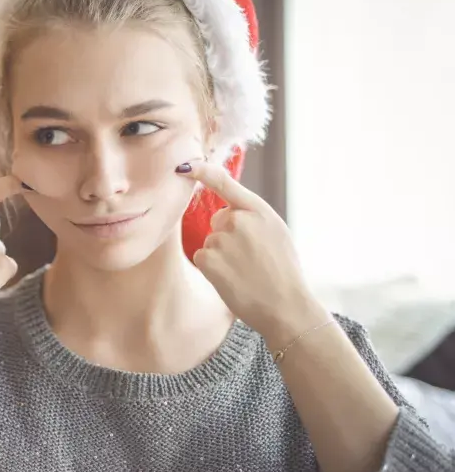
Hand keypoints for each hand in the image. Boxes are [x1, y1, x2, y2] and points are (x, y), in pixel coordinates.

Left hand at [177, 161, 328, 346]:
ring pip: (210, 240)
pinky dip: (212, 269)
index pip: (225, 183)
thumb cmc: (283, 272)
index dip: (202, 171)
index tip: (185, 165)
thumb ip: (252, 217)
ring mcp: (222, 238)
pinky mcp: (208, 258)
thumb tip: (226, 212)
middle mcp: (239, 220)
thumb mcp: (276, 233)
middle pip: (218, 219)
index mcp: (259, 210)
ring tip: (245, 271)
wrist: (286, 306)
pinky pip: (202, 257)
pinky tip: (232, 279)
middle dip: (227, 235)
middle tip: (250, 258)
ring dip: (221, 255)